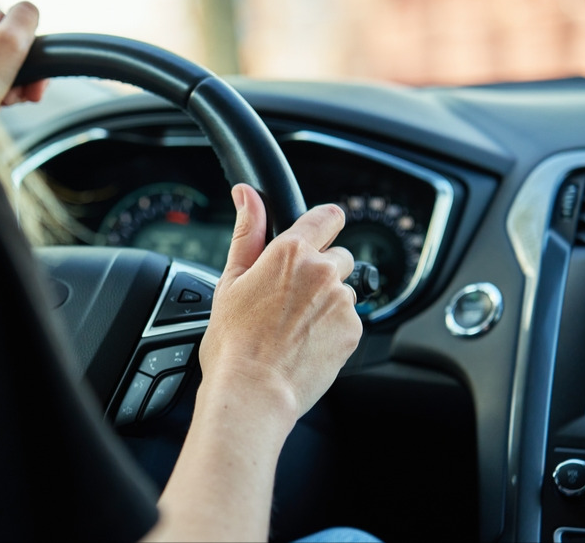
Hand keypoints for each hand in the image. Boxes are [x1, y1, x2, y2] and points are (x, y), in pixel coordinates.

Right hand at [199, 184, 362, 425]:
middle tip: (290, 300)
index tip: (320, 233)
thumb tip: (246, 193)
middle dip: (320, 272)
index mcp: (290, 252)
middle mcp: (322, 271)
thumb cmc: (234, 342)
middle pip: (338, 257)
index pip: (326, 217)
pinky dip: (333, 330)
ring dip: (327, 303)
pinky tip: (306, 344)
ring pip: (343, 291)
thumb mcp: (231, 280)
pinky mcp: (353, 331)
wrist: (253, 391)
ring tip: (295, 327)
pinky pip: (349, 321)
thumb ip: (248, 231)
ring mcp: (341, 302)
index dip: (324, 223)